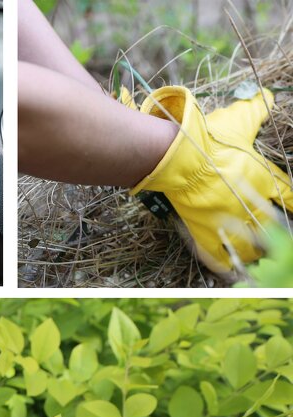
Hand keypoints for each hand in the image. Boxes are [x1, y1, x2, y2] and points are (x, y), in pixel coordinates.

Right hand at [131, 86, 292, 273]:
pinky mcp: (205, 232)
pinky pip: (219, 255)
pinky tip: (229, 270)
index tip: (290, 206)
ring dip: (254, 253)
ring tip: (256, 258)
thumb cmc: (213, 139)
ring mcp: (228, 221)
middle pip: (270, 226)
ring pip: (249, 246)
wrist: (182, 159)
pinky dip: (224, 265)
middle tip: (275, 242)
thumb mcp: (240, 121)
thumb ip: (257, 111)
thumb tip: (267, 99)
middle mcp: (251, 204)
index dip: (290, 202)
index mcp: (263, 179)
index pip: (286, 195)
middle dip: (273, 234)